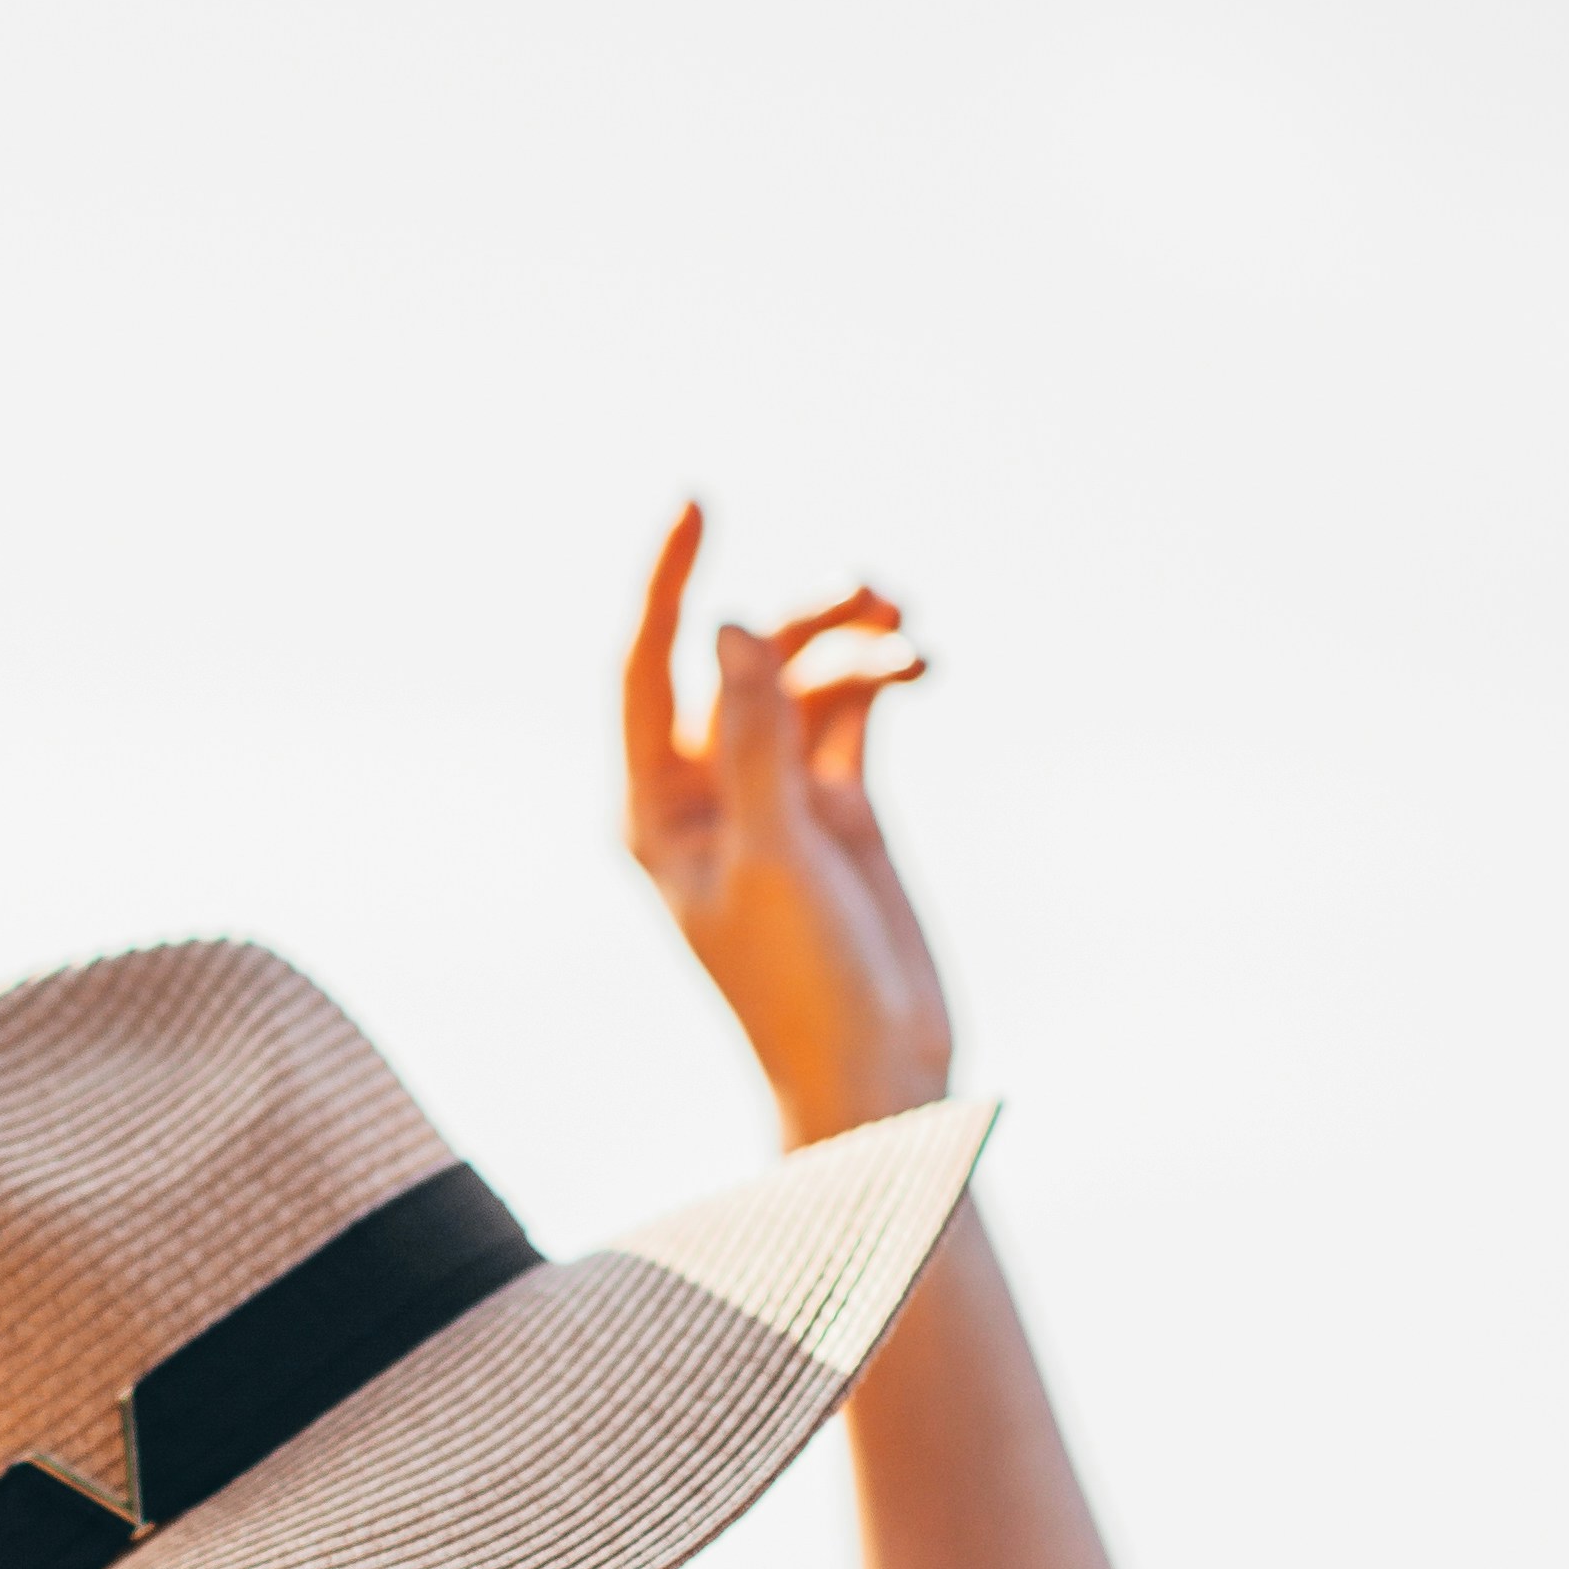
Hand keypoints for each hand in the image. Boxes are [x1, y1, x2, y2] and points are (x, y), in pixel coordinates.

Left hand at [620, 501, 955, 1145]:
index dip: (667, 582)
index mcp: (655, 806)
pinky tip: (924, 666)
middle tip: (873, 596)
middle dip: (803, 619)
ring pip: (804, 678)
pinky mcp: (840, 804)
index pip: (644, 667)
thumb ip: (753, 740)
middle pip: (741, 660)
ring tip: (910, 631)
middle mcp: (706, 789)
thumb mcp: (773, 853)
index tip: (697, 502)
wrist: (876, 1066)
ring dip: (853, 643)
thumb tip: (734, 629)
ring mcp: (776, 793)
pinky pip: (852, 709)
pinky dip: (883, 678)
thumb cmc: (800, 982)